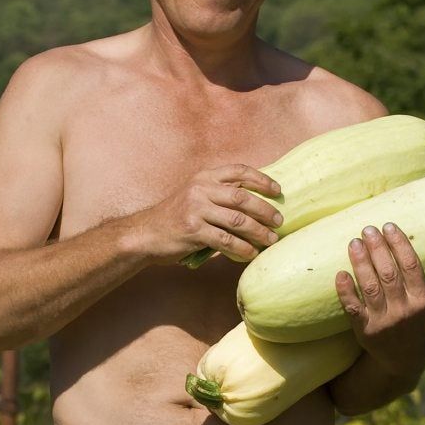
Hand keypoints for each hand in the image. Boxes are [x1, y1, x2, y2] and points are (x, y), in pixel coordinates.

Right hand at [133, 164, 283, 263]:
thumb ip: (218, 195)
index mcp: (204, 177)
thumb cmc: (174, 218)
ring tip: (271, 240)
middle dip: (265, 210)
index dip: (262, 179)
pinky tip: (251, 254)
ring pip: (238, 220)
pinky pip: (226, 240)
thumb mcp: (194, 196)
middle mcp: (200, 189)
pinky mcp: (194, 230)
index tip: (277, 190)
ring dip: (259, 232)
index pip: (239, 171)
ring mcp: (196, 209)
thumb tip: (253, 205)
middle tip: (279, 221)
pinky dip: (242, 249)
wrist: (145, 234)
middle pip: (243, 197)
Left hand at [335, 222, 424, 388]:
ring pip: (370, 287)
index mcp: (423, 302)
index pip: (412, 267)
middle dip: (378, 249)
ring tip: (354, 243)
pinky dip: (346, 291)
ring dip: (361, 263)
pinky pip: (352, 308)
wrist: (402, 359)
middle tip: (368, 229)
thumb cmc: (423, 324)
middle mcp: (403, 311)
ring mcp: (383, 321)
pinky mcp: (364, 330)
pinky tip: (340, 273)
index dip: (400, 245)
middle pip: (389, 274)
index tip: (389, 226)